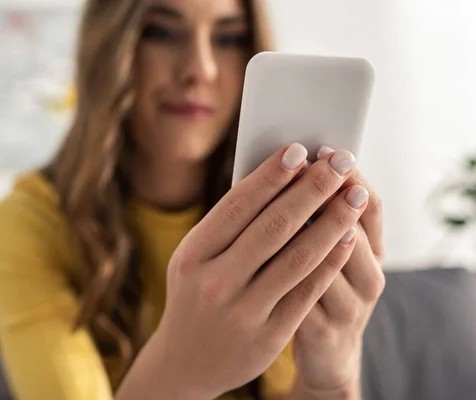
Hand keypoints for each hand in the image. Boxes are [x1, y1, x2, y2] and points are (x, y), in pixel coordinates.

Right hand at [117, 144, 367, 399]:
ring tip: (354, 194)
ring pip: (298, 257)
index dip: (271, 175)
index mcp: (192, 254)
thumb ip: (226, 226)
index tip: (300, 150)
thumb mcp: (194, 259)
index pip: (238, 205)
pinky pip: (307, 291)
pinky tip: (348, 237)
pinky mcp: (268, 336)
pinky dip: (330, 261)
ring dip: (332, 221)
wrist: (185, 361)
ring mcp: (243, 311)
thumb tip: (275, 178)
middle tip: (340, 160)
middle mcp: (215, 281)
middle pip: (273, 225)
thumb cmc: (194, 296)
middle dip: (312, 188)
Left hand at [291, 146, 385, 397]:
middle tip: (298, 161)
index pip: (372, 205)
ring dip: (302, 224)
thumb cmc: (321, 292)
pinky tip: (261, 245)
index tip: (322, 146)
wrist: (327, 354)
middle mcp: (371, 277)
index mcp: (375, 252)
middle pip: (352, 225)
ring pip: (327, 257)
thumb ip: (314, 219)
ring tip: (277, 194)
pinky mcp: (324, 332)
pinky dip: (282, 264)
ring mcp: (352, 307)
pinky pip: (302, 292)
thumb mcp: (326, 254)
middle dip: (322, 189)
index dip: (350, 174)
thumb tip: (287, 166)